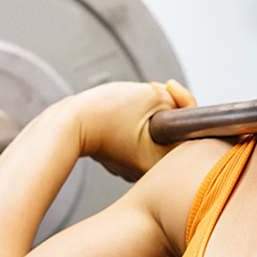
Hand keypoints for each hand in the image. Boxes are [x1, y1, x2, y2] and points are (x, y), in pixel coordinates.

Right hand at [70, 79, 195, 180]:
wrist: (66, 122)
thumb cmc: (105, 113)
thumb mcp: (152, 97)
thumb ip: (175, 101)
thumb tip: (177, 106)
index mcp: (161, 163)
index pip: (190, 130)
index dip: (184, 102)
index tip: (170, 86)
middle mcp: (148, 170)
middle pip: (172, 131)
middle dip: (166, 105)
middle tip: (151, 90)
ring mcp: (133, 165)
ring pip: (154, 130)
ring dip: (150, 110)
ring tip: (132, 99)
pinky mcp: (121, 156)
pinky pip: (138, 135)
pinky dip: (135, 120)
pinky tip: (122, 111)